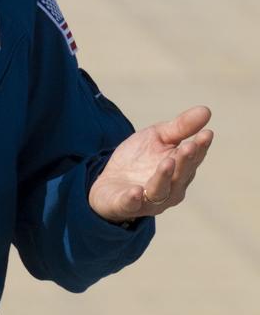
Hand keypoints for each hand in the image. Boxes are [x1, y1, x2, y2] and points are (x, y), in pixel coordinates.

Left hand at [88, 105, 213, 224]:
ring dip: (163, 177)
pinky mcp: (126, 205)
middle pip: (180, 175)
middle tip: (190, 146)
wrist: (108, 182)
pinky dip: (134, 199)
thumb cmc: (139, 160)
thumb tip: (207, 110)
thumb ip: (181, 127)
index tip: (207, 134)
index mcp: (180, 170)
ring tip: (167, 162)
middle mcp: (170, 188)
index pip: (193, 158)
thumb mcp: (157, 137)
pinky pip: (131, 204)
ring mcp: (149, 200)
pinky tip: (136, 192)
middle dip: (185, 161)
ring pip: (160, 191)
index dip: (200, 147)